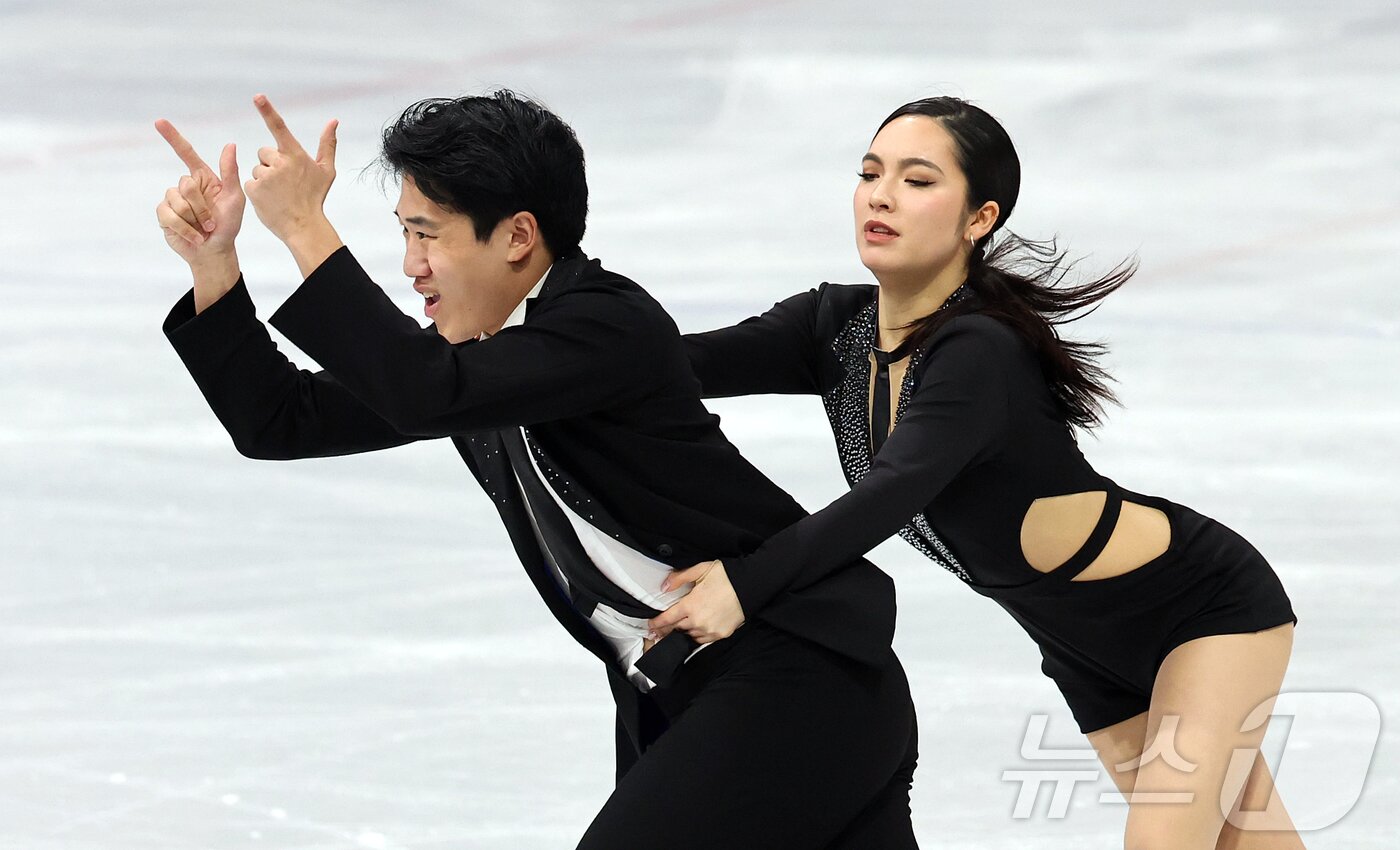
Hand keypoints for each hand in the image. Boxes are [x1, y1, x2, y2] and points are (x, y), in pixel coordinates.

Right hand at [153, 120, 243, 263]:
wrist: (215, 251)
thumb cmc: (229, 225)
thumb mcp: (234, 198)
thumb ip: (230, 173)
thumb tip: (230, 144)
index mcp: (203, 178)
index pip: (186, 153)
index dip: (172, 137)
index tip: (159, 121)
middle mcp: (186, 186)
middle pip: (185, 184)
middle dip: (200, 207)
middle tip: (211, 222)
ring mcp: (173, 200)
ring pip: (177, 201)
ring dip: (194, 220)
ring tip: (203, 230)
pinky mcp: (164, 215)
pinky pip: (169, 215)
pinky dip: (185, 229)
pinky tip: (194, 236)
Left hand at [244, 94, 341, 269]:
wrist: (304, 226)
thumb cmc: (316, 197)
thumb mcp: (326, 170)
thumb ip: (328, 144)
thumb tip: (334, 121)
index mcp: (296, 155)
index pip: (279, 127)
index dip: (267, 110)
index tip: (257, 96)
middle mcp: (280, 163)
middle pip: (264, 152)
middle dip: (271, 164)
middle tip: (285, 183)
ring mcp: (266, 176)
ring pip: (257, 168)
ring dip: (265, 179)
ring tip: (279, 194)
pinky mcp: (254, 189)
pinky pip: (250, 182)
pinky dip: (258, 191)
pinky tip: (270, 200)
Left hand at [647, 560, 744, 644]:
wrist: (750, 586)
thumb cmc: (726, 577)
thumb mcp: (701, 570)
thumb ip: (680, 578)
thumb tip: (664, 587)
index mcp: (691, 605)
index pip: (667, 619)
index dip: (657, 623)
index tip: (650, 625)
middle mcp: (699, 621)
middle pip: (677, 629)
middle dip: (667, 629)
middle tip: (658, 631)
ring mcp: (710, 630)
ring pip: (689, 635)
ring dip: (683, 632)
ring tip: (678, 628)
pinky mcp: (721, 634)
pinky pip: (703, 640)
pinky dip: (697, 636)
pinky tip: (695, 630)